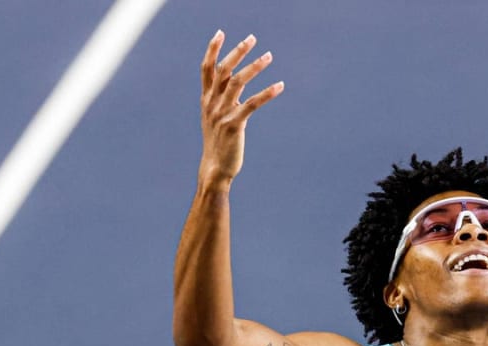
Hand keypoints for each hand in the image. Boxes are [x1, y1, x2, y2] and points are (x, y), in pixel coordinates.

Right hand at [199, 31, 282, 188]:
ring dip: (254, 67)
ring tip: (269, 56)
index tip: (221, 33)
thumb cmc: (218, 144)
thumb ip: (221, 100)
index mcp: (206, 100)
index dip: (212, 49)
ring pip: (237, 82)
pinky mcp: (234, 125)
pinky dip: (267, 93)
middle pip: (223, 70)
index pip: (207, 69)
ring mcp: (221, 113)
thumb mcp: (215, 118)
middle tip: (252, 38)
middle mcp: (212, 103)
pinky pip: (252, 103)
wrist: (215, 170)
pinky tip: (280, 86)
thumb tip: (232, 85)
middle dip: (238, 52)